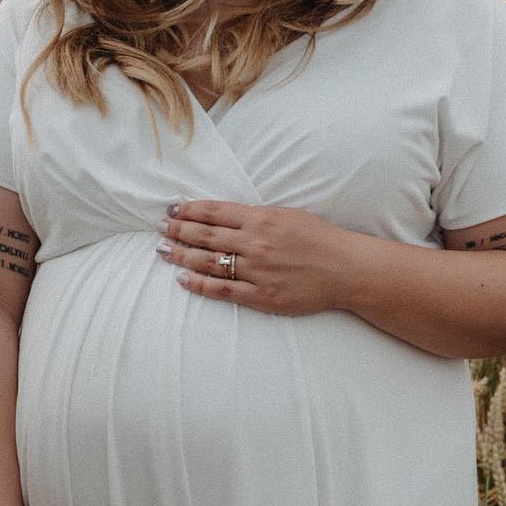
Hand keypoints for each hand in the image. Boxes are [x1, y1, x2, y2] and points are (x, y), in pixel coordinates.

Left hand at [155, 198, 358, 314]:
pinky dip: (199, 284)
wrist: (346, 269)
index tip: (172, 210)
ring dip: (180, 256)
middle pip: (205, 236)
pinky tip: (182, 279)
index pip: (214, 212)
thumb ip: (255, 216)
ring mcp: (256, 271)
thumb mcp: (287, 215)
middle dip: (178, 231)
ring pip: (208, 263)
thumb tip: (223, 215)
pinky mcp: (261, 296)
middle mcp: (255, 243)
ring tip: (162, 251)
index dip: (188, 210)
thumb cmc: (320, 239)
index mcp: (261, 218)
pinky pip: (222, 290)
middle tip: (159, 228)